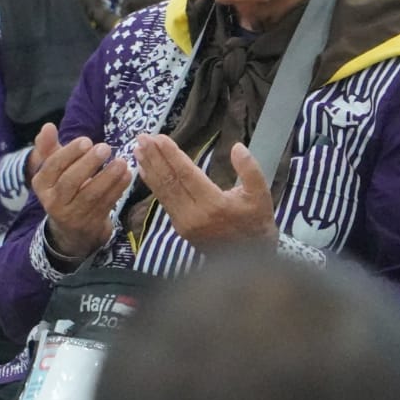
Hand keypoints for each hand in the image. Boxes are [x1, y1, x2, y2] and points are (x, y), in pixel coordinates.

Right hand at [27, 123, 130, 258]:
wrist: (72, 228)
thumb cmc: (63, 187)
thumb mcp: (53, 169)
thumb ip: (49, 147)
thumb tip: (48, 126)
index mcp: (41, 184)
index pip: (53, 167)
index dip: (70, 153)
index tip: (87, 140)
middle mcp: (53, 201)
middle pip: (70, 182)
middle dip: (89, 164)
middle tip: (105, 148)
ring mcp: (72, 215)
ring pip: (90, 195)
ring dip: (108, 177)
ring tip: (121, 162)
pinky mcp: (90, 224)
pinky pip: (105, 204)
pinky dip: (117, 189)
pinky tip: (127, 174)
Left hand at [134, 135, 277, 251]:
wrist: (250, 261)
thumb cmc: (256, 224)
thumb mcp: (261, 196)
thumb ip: (250, 170)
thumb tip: (237, 148)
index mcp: (213, 205)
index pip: (186, 174)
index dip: (171, 155)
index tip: (159, 138)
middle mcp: (193, 214)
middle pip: (169, 181)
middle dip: (154, 158)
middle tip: (142, 138)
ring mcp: (184, 223)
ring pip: (163, 192)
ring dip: (149, 169)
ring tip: (138, 149)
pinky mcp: (180, 228)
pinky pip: (164, 201)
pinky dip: (153, 184)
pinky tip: (146, 171)